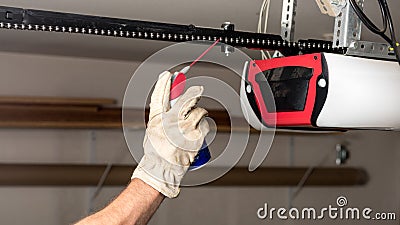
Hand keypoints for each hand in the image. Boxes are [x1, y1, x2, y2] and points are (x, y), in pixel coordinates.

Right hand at [131, 71, 208, 197]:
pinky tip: (197, 131)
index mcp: (157, 119)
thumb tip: (171, 102)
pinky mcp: (196, 137)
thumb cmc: (157, 151)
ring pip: (198, 111)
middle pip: (186, 99)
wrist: (163, 169)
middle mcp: (171, 122)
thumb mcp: (153, 130)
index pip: (160, 96)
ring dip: (199, 113)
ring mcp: (185, 129)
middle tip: (198, 90)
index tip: (168, 75)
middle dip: (194, 93)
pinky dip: (203, 125)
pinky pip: (204, 124)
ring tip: (194, 121)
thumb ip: (161, 116)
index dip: (163, 84)